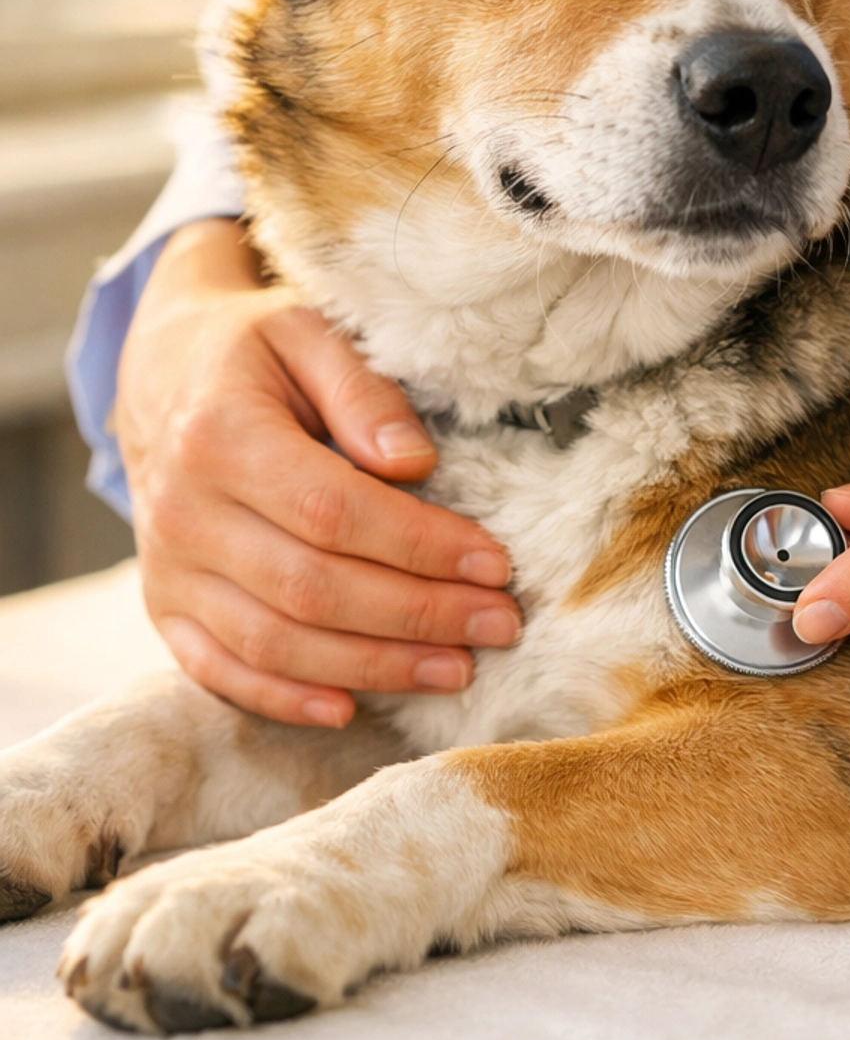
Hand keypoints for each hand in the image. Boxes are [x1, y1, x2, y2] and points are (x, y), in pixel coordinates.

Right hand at [119, 219, 518, 726]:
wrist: (159, 375)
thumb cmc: (250, 353)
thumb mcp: (306, 332)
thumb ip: (362, 391)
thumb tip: (413, 463)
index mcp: (220, 436)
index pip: (334, 511)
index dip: (420, 545)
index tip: (495, 563)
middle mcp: (184, 512)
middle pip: (312, 588)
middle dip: (418, 616)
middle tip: (499, 624)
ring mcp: (168, 568)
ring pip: (275, 641)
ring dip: (373, 666)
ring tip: (455, 668)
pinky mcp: (165, 605)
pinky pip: (219, 669)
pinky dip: (284, 698)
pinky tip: (351, 706)